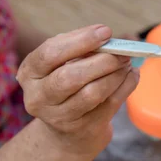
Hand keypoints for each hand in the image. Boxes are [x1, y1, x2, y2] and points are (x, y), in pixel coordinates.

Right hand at [16, 25, 139, 159]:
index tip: (106, 32)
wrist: (68, 127)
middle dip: (102, 61)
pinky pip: (110, 104)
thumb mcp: (64, 61)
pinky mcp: (83, 128)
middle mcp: (38, 97)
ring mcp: (59, 117)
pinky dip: (126, 85)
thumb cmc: (67, 82)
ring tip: (126, 62)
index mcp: (30, 73)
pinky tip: (131, 75)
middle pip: (70, 77)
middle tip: (122, 51)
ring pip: (92, 93)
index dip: (80, 41)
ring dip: (116, 74)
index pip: (50, 53)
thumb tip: (107, 36)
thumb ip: (81, 47)